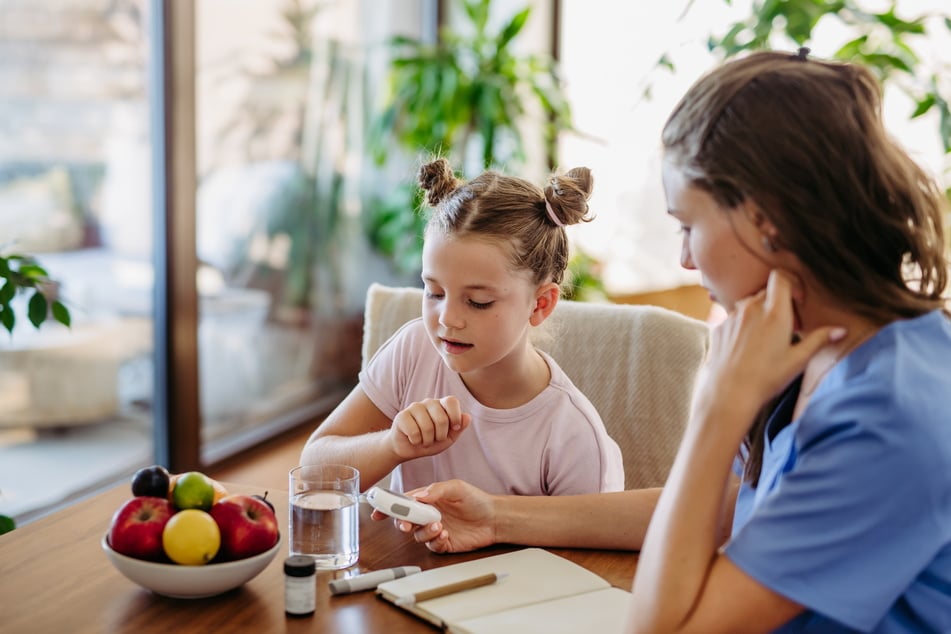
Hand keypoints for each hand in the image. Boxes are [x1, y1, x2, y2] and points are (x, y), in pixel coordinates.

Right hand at [373, 480, 496, 552]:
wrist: (494, 518)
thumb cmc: (475, 499)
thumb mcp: (456, 488)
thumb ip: (435, 491)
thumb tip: (417, 496)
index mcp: (428, 500)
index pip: (404, 503)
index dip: (389, 507)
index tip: (378, 512)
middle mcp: (429, 515)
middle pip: (406, 521)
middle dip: (403, 523)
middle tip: (407, 524)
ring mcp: (435, 530)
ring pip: (418, 535)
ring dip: (424, 532)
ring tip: (438, 526)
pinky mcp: (444, 543)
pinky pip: (432, 545)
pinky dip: (435, 541)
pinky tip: (445, 534)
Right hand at [389, 396, 471, 459]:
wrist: (407, 449)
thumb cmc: (430, 441)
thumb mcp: (448, 438)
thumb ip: (459, 428)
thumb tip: (467, 417)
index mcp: (441, 405)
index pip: (452, 401)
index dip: (455, 416)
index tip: (455, 428)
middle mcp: (428, 402)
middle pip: (442, 419)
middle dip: (440, 436)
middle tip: (434, 439)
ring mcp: (414, 407)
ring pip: (427, 427)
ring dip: (427, 441)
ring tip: (423, 440)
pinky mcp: (402, 416)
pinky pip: (414, 431)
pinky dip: (416, 441)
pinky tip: (413, 439)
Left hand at [693, 270, 845, 434]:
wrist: (729, 394)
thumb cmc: (767, 378)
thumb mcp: (798, 360)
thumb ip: (819, 340)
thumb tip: (841, 330)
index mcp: (774, 312)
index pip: (780, 277)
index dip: (791, 283)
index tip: (797, 300)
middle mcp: (750, 309)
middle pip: (766, 292)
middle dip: (778, 303)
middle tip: (786, 327)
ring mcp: (731, 317)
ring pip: (748, 305)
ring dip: (759, 314)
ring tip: (766, 339)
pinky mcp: (718, 328)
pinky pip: (733, 318)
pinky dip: (742, 326)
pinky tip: (747, 347)